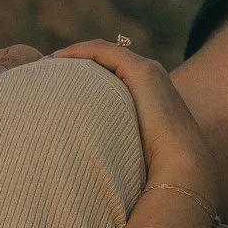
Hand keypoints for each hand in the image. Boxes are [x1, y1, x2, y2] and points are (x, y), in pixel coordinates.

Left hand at [53, 41, 216, 200]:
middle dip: (75, 63)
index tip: (54, 87)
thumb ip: (112, 152)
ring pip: (103, 53)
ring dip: (73, 54)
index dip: (83, 76)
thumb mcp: (128, 157)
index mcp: (150, 97)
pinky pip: (103, 51)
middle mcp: (152, 79)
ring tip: (46, 64)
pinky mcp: (142, 71)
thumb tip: (86, 168)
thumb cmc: (154, 175)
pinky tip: (57, 60)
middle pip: (106, 61)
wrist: (183, 173)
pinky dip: (79, 52)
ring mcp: (148, 71)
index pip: (112, 76)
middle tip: (44, 73)